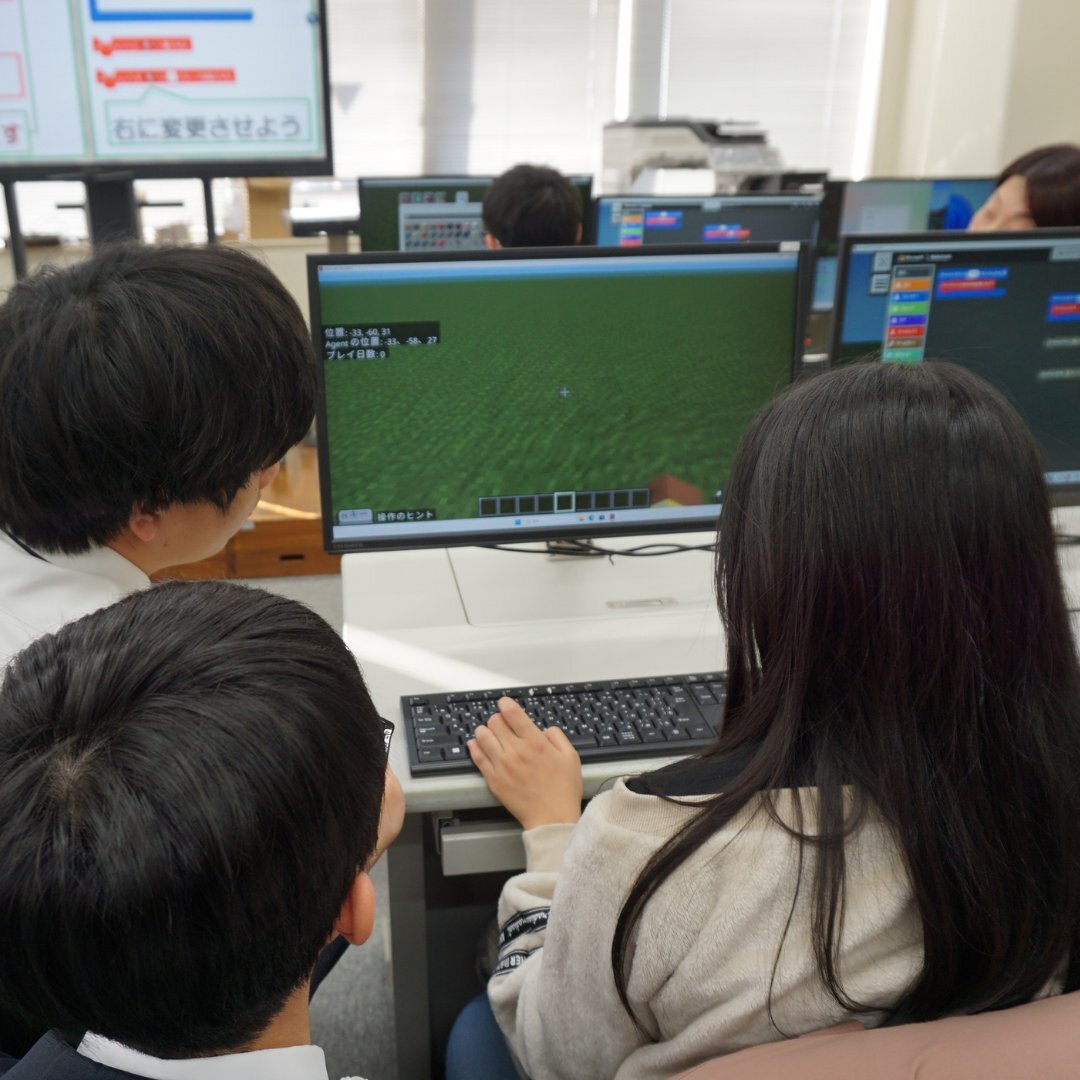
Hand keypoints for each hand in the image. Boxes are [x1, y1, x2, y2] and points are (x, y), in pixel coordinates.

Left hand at [468, 697, 582, 829]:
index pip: (512, 713)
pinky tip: (476, 745)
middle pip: (495, 722)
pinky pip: (477, 757)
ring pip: (482, 736)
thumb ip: (557, 737)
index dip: (506, 704)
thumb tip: (546, 729)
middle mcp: (516, 751)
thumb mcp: (571, 757)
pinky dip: (474, 747)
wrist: (551, 818)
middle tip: (501, 722)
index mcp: (535, 743)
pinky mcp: (493, 779)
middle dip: (498, 718)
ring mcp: (502, 765)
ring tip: (488, 732)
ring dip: (484, 730)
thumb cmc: (563, 791)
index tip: (505, 703)